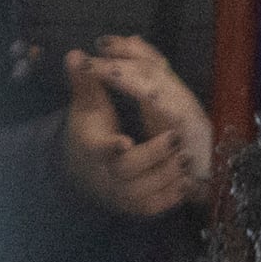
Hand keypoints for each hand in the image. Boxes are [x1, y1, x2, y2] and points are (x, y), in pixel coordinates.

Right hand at [59, 36, 214, 217]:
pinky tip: (184, 180)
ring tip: (185, 157)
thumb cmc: (90, 131)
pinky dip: (170, 195)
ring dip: (167, 175)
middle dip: (153, 155)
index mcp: (92, 147)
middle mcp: (105, 174)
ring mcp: (120, 195)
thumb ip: (85, 81)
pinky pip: (155, 207)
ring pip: (144, 193)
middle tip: (176, 139)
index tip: (125, 142)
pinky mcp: (135, 207)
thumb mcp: (87, 106)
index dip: (111, 148)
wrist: (85, 171)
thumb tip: (75, 54)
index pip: (100, 149)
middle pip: (127, 170)